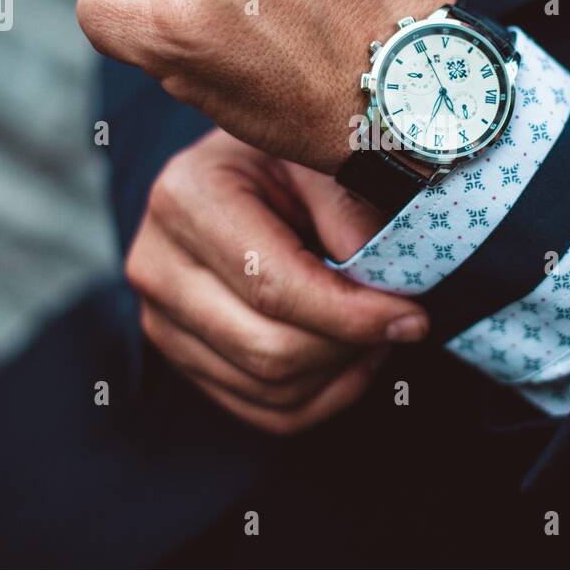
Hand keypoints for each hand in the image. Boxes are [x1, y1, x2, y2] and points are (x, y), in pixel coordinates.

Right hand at [125, 128, 428, 433]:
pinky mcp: (180, 355)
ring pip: (269, 390)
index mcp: (187, 198)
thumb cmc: (290, 157)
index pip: (274, 288)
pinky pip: (263, 412)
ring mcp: (159, 318)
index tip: (412, 316)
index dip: (352, 314)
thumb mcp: (321, 157)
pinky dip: (323, 396)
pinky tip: (352, 357)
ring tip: (376, 329)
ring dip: (341, 372)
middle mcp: (157, 264)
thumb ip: (349, 212)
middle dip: (349, 346)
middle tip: (399, 318)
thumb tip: (380, 282)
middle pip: (268, 350)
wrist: (246, 169)